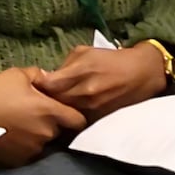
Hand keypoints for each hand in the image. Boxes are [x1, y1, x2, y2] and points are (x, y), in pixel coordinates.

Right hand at [0, 68, 86, 167]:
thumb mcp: (18, 74)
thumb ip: (39, 75)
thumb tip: (49, 78)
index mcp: (50, 111)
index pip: (79, 121)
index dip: (74, 116)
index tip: (65, 111)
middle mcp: (46, 132)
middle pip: (61, 133)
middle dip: (52, 125)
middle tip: (36, 115)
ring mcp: (32, 148)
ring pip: (44, 144)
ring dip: (37, 136)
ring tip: (19, 125)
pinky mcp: (18, 159)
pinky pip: (28, 153)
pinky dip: (23, 146)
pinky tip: (11, 135)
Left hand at [34, 43, 166, 121]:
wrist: (142, 73)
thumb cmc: (111, 59)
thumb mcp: (85, 52)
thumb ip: (65, 65)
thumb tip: (48, 77)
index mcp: (80, 71)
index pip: (48, 84)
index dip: (37, 86)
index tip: (32, 85)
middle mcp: (85, 91)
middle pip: (53, 101)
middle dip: (43, 100)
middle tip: (37, 98)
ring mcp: (92, 107)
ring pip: (64, 114)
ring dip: (55, 110)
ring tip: (50, 106)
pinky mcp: (100, 118)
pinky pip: (77, 122)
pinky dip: (69, 118)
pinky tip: (66, 113)